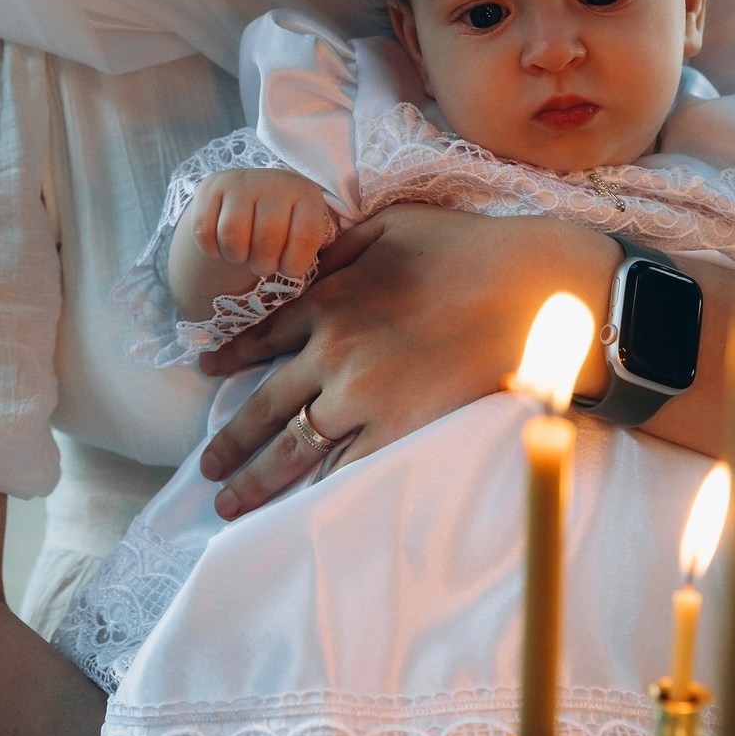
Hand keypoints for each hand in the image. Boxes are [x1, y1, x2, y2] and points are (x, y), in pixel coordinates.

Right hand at [190, 167, 330, 280]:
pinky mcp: (211, 185)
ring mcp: (241, 181)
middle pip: (266, 239)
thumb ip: (310, 253)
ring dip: (236, 256)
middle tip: (262, 262)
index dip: (293, 265)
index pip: (306, 238)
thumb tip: (323, 284)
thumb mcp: (304, 237)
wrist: (249, 202)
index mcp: (307, 194)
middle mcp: (276, 181)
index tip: (288, 267)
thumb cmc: (283, 230)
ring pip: (231, 235)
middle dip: (263, 264)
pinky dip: (211, 249)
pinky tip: (221, 245)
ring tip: (243, 253)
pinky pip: (204, 231)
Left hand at [197, 205, 619, 517]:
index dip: (231, 357)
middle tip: (206, 466)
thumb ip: (341, 247)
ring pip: (292, 446)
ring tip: (228, 501)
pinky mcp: (397, 428)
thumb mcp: (390, 227)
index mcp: (327, 300)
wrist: (528, 289)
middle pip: (264, 405)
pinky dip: (315, 490)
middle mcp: (331, 352)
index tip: (207, 372)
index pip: (263, 337)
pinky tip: (297, 508)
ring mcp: (361, 395)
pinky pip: (344, 467)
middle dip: (230, 441)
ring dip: (255, 477)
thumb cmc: (467, 250)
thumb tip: (310, 258)